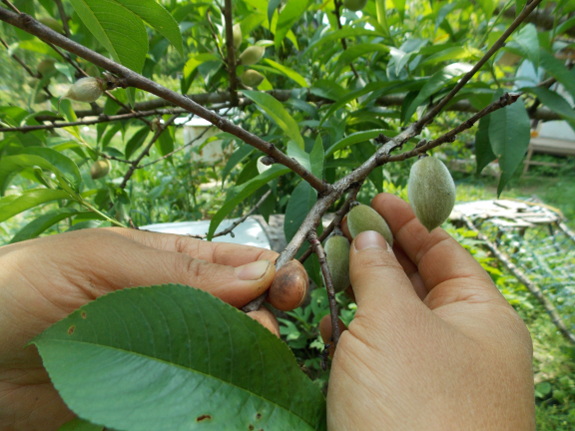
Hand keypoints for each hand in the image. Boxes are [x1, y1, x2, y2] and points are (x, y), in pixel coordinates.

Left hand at [0, 227, 306, 430]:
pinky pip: (198, 395)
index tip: (291, 289)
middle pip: (244, 312)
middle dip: (263, 319)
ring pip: (227, 356)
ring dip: (246, 360)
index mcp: (170, 264)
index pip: (239, 264)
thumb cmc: (25, 287)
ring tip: (244, 367)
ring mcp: (168, 353)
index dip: (272, 272)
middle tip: (259, 333)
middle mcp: (177, 308)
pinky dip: (219, 397)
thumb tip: (262, 270)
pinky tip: (231, 398)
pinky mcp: (152, 397)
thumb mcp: (102, 260)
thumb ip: (181, 269)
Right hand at [326, 193, 534, 429]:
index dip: (408, 220)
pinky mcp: (404, 405)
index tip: (373, 199)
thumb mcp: (393, 322)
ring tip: (328, 269)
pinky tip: (330, 325)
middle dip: (380, 254)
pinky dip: (356, 335)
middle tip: (341, 230)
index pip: (445, 250)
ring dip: (362, 294)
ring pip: (395, 319)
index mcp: (482, 317)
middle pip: (420, 281)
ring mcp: (435, 378)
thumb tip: (366, 237)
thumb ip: (377, 272)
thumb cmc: (417, 406)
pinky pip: (381, 356)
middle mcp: (465, 345)